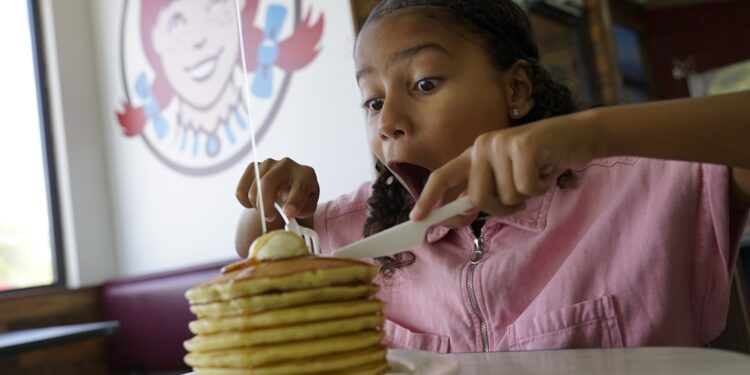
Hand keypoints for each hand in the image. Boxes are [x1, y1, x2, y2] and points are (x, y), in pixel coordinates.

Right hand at [235, 157, 319, 221]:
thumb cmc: (300, 199)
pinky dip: (245, 201)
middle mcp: (287, 164)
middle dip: (265, 204)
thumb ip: (301, 211)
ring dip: (257, 205)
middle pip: (268, 183)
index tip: (288, 214)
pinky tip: (255, 203)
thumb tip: (288, 212)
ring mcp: (269, 163)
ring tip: (266, 210)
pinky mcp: (253, 167)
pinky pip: (242, 189)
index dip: (294, 202)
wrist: (290, 188)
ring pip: (254, 188)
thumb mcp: (307, 207)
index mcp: (306, 175)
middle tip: (268, 217)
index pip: (300, 187)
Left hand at [411, 111, 598, 220]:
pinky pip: (527, 189)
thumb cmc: (542, 161)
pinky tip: (548, 170)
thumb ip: (484, 190)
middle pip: (478, 198)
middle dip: (502, 208)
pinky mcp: (523, 147)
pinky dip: (541, 188)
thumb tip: (459, 213)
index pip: (443, 176)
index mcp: (474, 154)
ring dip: (527, 197)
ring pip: (506, 197)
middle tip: (522, 197)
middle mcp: (482, 146)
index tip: (417, 218)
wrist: (579, 134)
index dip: (428, 198)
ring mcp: (501, 144)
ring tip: (537, 175)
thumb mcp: (508, 175)